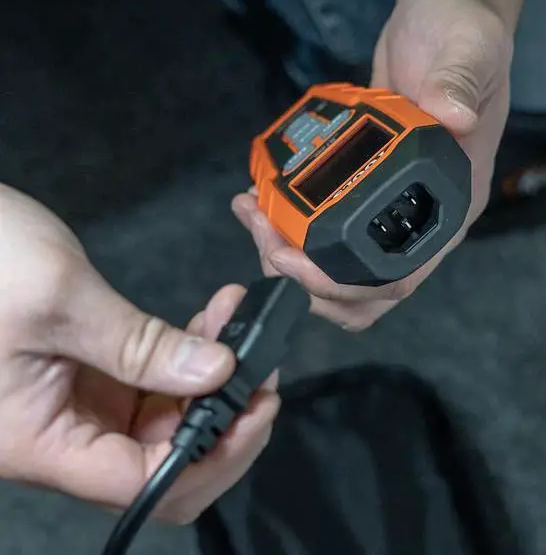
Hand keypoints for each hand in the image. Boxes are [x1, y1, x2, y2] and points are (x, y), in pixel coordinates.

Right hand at [0, 183, 278, 523]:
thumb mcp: (62, 302)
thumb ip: (138, 346)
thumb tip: (218, 373)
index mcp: (42, 443)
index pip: (143, 483)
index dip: (210, 456)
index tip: (256, 409)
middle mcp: (63, 437)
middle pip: (162, 460)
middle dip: (223, 419)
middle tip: (261, 369)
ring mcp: (80, 406)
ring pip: (165, 421)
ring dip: (212, 381)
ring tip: (240, 325)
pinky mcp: (92, 375)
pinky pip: (154, 385)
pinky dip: (189, 359)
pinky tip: (213, 323)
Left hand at [232, 0, 513, 330]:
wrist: (440, 11)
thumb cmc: (462, 27)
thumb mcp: (466, 45)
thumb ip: (460, 80)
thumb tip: (452, 116)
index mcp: (450, 204)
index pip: (399, 277)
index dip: (343, 286)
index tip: (290, 258)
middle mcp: (420, 216)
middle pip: (360, 287)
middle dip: (304, 278)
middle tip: (261, 234)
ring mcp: (388, 204)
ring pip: (337, 265)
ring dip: (288, 256)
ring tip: (252, 214)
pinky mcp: (361, 185)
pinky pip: (323, 228)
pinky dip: (288, 228)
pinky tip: (260, 199)